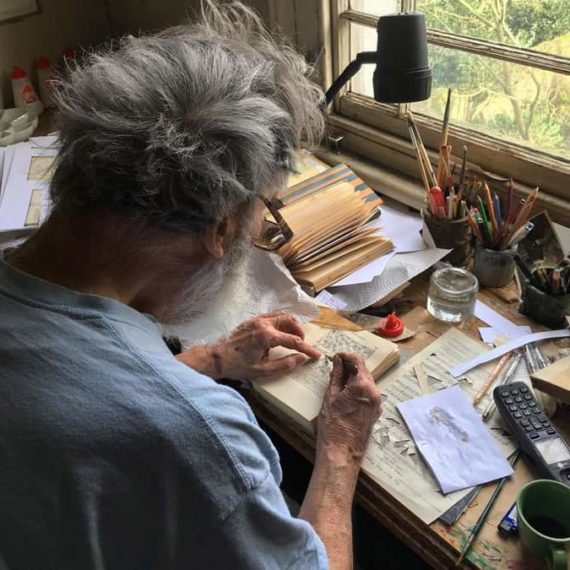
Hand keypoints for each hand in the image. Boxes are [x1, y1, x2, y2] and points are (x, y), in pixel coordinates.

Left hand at [176, 311, 319, 379]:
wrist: (217, 357)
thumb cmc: (238, 365)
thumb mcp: (263, 370)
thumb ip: (284, 364)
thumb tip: (301, 358)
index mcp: (267, 336)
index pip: (294, 340)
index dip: (307, 348)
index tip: (316, 355)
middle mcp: (264, 324)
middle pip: (291, 321)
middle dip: (300, 333)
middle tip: (301, 345)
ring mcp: (258, 319)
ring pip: (283, 315)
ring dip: (292, 325)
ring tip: (292, 338)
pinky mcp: (253, 319)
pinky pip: (273, 316)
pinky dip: (282, 322)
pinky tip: (280, 333)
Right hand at [317, 352, 381, 465]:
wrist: (342, 452)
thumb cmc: (333, 427)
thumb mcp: (330, 396)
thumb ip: (336, 375)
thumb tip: (338, 361)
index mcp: (363, 386)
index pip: (358, 361)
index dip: (346, 356)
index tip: (337, 357)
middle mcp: (374, 393)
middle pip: (364, 371)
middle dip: (350, 367)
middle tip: (335, 368)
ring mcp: (377, 403)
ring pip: (366, 382)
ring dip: (354, 378)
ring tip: (338, 382)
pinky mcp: (375, 412)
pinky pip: (368, 393)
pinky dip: (358, 389)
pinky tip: (346, 394)